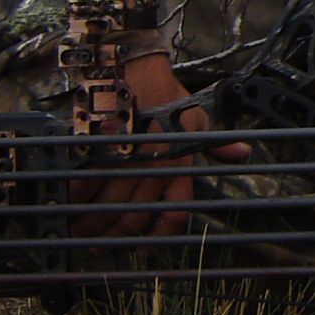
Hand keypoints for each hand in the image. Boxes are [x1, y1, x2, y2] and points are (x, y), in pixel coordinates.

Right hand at [69, 52, 250, 238]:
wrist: (136, 68)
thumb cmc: (168, 95)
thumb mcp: (198, 119)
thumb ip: (217, 144)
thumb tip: (244, 154)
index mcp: (179, 163)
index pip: (173, 211)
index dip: (158, 234)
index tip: (144, 246)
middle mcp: (152, 166)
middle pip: (132, 213)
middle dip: (114, 234)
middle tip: (98, 245)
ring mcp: (124, 159)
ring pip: (108, 203)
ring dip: (92, 221)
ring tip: (80, 231)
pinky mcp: (99, 149)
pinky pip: (86, 180)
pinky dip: (77, 196)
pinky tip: (70, 205)